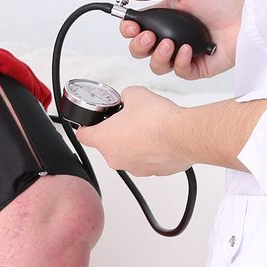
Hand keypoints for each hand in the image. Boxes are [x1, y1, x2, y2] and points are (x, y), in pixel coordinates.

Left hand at [76, 87, 190, 175]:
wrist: (183, 135)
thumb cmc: (157, 120)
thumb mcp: (135, 94)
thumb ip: (126, 96)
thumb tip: (128, 98)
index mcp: (104, 139)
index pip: (83, 136)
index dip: (86, 127)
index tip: (91, 124)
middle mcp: (116, 158)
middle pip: (108, 145)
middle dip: (116, 133)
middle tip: (128, 120)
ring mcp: (134, 168)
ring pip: (128, 154)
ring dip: (135, 143)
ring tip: (148, 128)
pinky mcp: (153, 172)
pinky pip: (147, 161)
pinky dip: (151, 152)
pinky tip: (160, 139)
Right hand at [119, 0, 243, 79]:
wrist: (247, 17)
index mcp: (165, 17)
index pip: (137, 28)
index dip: (129, 30)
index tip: (129, 26)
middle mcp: (172, 36)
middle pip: (141, 50)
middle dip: (139, 45)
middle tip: (149, 36)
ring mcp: (183, 54)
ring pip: (156, 65)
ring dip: (157, 55)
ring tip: (169, 43)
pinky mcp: (196, 68)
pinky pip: (178, 72)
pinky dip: (180, 61)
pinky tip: (188, 49)